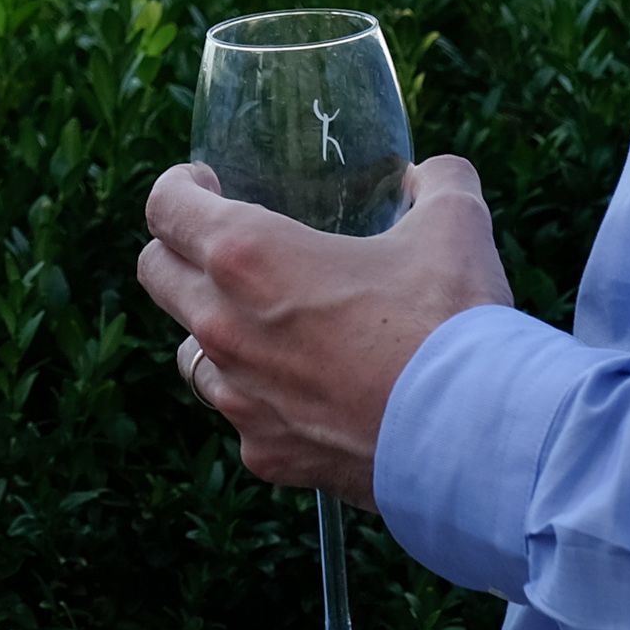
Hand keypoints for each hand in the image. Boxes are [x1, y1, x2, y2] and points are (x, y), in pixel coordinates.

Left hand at [137, 154, 512, 500]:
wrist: (473, 439)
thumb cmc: (452, 322)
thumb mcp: (454, 226)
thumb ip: (438, 183)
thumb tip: (431, 177)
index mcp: (247, 255)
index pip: (165, 207)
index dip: (178, 188)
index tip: (203, 184)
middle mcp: (224, 325)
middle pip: (156, 275)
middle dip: (178, 251)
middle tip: (221, 247)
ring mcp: (240, 396)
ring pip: (190, 354)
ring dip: (213, 332)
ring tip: (264, 324)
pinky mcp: (266, 453)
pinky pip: (243, 417)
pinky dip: (263, 400)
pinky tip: (308, 392)